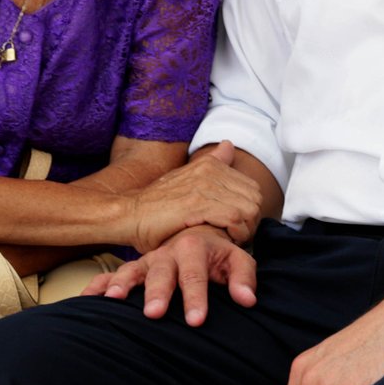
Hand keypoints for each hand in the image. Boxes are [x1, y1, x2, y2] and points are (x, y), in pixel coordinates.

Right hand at [82, 224, 256, 325]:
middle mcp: (167, 253)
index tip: (196, 321)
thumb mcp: (237, 260)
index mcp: (194, 247)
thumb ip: (243, 278)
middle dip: (157, 292)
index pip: (195, 274)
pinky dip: (97, 287)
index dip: (196, 297)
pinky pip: (110, 276)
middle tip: (154, 313)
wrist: (197, 236)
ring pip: (132, 271)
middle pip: (161, 272)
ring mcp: (147, 261)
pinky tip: (85, 300)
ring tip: (113, 301)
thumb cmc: (218, 256)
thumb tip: (247, 300)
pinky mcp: (133, 270)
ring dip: (121, 285)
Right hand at [125, 142, 262, 251]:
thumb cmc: (157, 205)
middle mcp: (210, 171)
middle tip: (236, 235)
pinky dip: (236, 233)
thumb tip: (228, 144)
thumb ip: (211, 163)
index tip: (237, 225)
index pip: (252, 187)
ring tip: (230, 238)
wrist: (129, 214)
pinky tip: (224, 239)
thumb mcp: (185, 178)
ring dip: (245, 229)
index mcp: (210, 165)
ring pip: (249, 208)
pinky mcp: (199, 204)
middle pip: (255, 198)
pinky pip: (235, 218)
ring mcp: (205, 186)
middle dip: (251, 220)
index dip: (249, 210)